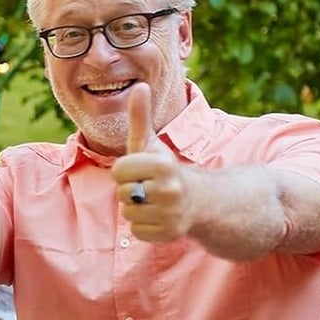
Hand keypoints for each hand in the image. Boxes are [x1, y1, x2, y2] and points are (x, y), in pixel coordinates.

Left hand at [112, 84, 201, 242]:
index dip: (124, 170)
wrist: (201, 199)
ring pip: (128, 214)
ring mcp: (170, 213)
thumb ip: (140, 117)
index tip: (140, 169)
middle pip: (121, 193)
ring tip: (154, 201)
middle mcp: (169, 189)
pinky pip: (137, 231)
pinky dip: (144, 225)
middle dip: (130, 189)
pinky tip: (159, 215)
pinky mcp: (169, 233)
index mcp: (162, 165)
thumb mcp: (151, 143)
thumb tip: (139, 85)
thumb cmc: (165, 168)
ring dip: (136, 208)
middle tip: (148, 186)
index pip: (118, 171)